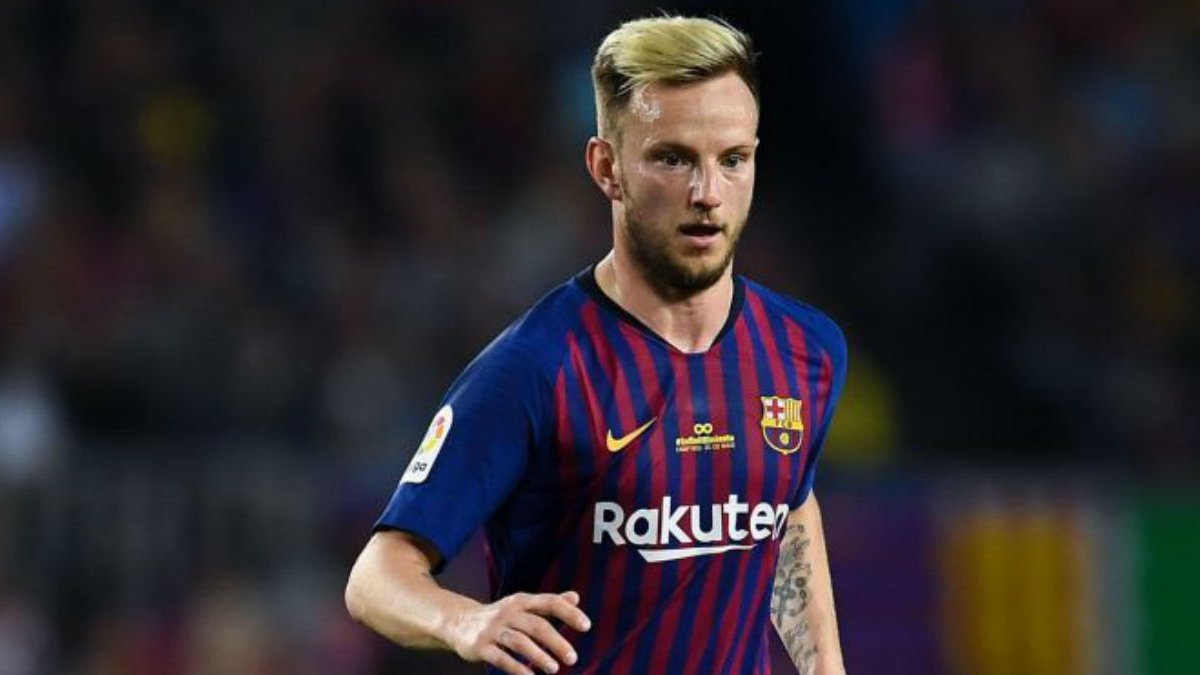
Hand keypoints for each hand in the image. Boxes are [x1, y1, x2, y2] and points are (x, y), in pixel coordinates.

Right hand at [447, 590, 591, 674]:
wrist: (458, 622)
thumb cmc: (500, 616)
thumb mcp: (522, 605)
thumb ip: (548, 603)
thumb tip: (576, 596)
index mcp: (521, 601)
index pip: (549, 602)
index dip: (569, 612)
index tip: (586, 626)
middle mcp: (508, 612)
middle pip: (536, 625)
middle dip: (557, 642)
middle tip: (573, 658)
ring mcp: (493, 629)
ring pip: (519, 642)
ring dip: (538, 656)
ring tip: (554, 668)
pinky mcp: (480, 646)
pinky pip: (500, 658)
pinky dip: (516, 668)